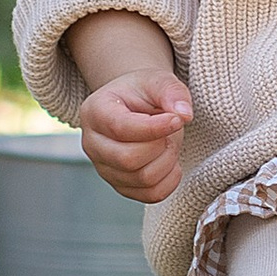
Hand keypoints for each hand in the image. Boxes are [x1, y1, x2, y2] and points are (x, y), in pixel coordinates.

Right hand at [79, 68, 193, 205]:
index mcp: (95, 112)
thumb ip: (172, 92)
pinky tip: (170, 160)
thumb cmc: (143, 93)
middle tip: (170, 129)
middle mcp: (92, 144)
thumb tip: (184, 115)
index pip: (121, 128)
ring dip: (167, 160)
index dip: (155, 127)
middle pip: (128, 159)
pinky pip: (150, 195)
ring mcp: (104, 168)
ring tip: (167, 142)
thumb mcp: (157, 80)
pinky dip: (170, 181)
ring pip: (142, 179)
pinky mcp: (120, 185)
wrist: (135, 106)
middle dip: (160, 145)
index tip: (177, 119)